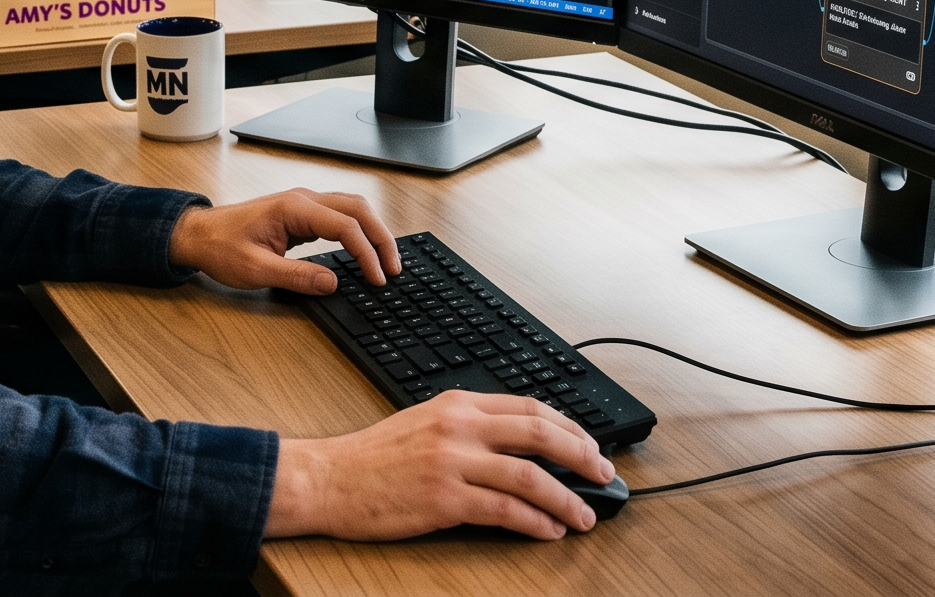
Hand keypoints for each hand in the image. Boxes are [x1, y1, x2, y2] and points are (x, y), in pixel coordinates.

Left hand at [167, 189, 397, 293]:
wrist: (197, 234)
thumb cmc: (220, 247)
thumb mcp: (256, 270)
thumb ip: (297, 276)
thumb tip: (333, 283)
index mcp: (294, 208)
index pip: (345, 226)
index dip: (366, 253)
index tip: (377, 278)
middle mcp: (303, 199)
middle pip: (358, 210)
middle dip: (381, 238)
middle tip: (394, 268)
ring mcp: (303, 203)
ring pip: (352, 209)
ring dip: (373, 231)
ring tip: (386, 260)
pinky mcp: (301, 213)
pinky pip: (340, 216)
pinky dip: (359, 230)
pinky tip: (364, 250)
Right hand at [266, 392, 612, 540]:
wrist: (329, 479)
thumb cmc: (373, 458)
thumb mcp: (424, 422)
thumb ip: (469, 426)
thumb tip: (519, 445)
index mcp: (457, 403)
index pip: (529, 407)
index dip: (569, 428)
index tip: (589, 446)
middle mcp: (459, 426)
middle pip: (539, 434)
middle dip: (582, 456)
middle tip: (604, 474)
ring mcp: (452, 462)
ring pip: (529, 476)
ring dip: (567, 498)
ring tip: (584, 515)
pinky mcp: (444, 500)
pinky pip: (504, 510)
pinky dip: (535, 522)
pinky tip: (549, 530)